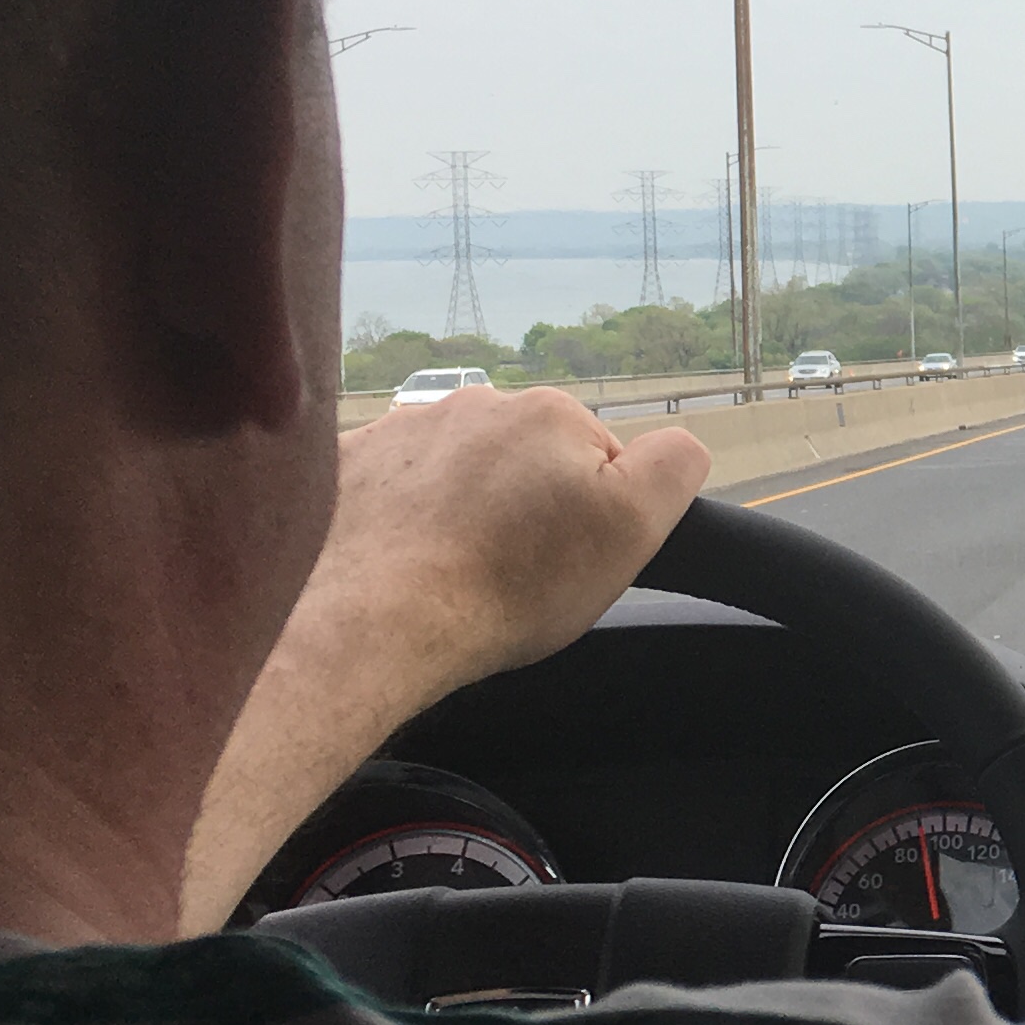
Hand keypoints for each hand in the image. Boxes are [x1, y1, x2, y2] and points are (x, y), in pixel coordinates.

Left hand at [179, 388, 706, 931]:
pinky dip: (401, 518)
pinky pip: (390, 486)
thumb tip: (680, 445)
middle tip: (513, 572)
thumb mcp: (633, 528)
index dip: (593, 514)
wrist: (375, 619)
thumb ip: (675, 467)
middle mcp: (473, 404)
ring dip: (462, 509)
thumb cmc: (510, 583)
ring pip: (455, 470)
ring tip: (453, 573)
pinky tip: (403, 563)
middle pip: (523, 459)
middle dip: (524, 505)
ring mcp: (400, 431)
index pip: (597, 459)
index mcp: (548, 413)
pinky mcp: (344, 466)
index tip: (568, 559)